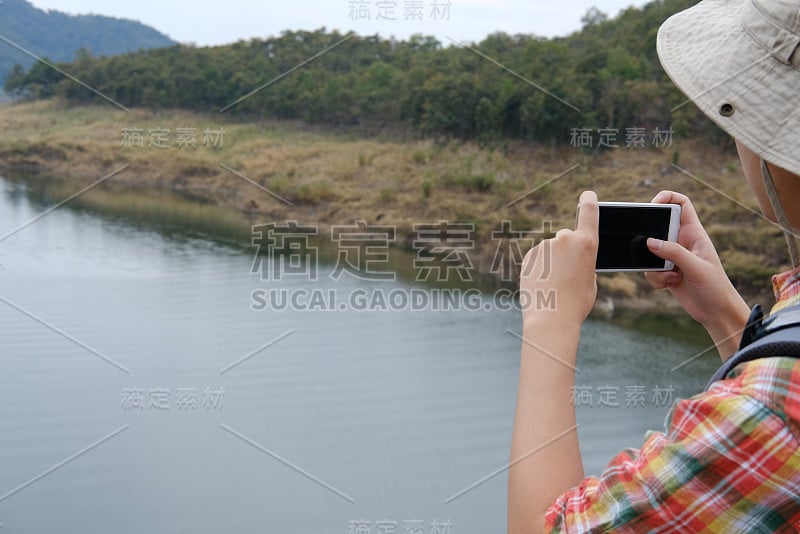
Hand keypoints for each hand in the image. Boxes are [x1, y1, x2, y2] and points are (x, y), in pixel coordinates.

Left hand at [520, 190, 598, 327]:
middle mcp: (565, 239)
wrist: (550, 317)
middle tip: (569, 275)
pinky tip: (543, 284)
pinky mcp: (530, 255)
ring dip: (553, 262)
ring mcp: (545, 246)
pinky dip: (541, 268)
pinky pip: (539, 258)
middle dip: (568, 251)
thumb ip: (584, 263)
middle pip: (568, 238)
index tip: (587, 195)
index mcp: (587, 243)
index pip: (589, 211)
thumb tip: (573, 259)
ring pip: (552, 251)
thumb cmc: (576, 303)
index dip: (589, 200)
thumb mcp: (590, 281)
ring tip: (555, 285)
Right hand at [644, 191, 749, 359]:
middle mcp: (682, 242)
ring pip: (650, 251)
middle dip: (650, 237)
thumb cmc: (715, 287)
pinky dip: (655, 278)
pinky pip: (649, 269)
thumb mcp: (696, 268)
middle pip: (658, 227)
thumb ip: (674, 253)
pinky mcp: (666, 271)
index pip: (681, 204)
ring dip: (653, 265)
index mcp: (694, 233)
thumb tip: (650, 242)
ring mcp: (673, 257)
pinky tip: (670, 285)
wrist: (716, 312)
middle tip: (650, 249)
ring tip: (670, 276)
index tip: (652, 206)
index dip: (666, 198)